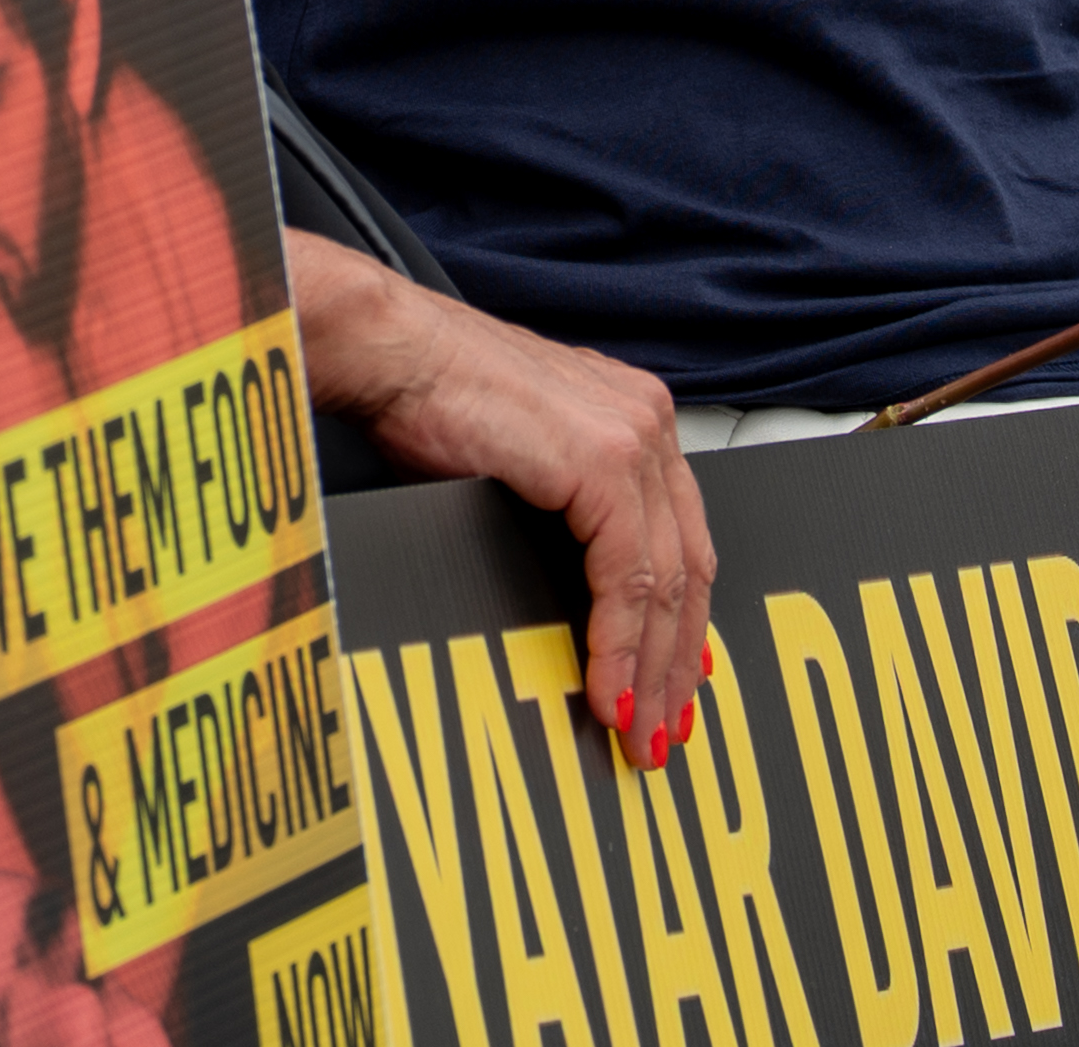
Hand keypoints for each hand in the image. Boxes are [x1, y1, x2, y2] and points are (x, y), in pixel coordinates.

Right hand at [295, 239, 714, 765]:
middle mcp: (647, 423)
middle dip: (679, 661)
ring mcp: (633, 438)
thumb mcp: (521, 464)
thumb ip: (562, 517)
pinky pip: (629, 577)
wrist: (389, 352)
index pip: (680, 540)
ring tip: (637, 726)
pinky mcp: (605, 462)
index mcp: (633, 418)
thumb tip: (572, 598)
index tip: (673, 680)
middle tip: (664, 725)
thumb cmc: (428, 397)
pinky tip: (609, 687)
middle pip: (689, 566)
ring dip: (654, 667)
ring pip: (667, 580)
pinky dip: (622, 644)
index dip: (682, 622)